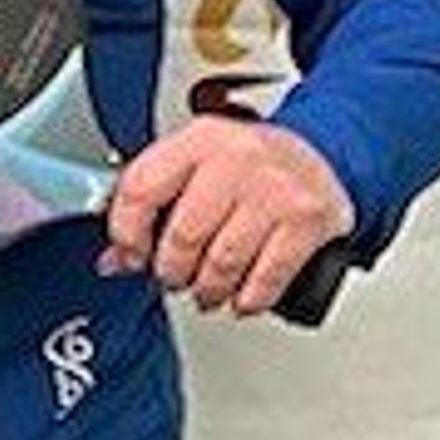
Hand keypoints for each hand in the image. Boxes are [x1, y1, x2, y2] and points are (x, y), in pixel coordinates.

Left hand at [101, 116, 357, 317]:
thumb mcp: (197, 164)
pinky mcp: (307, 221)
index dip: (127, 233)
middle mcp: (237, 159)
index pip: (141, 188)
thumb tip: (115, 260)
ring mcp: (275, 190)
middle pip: (183, 235)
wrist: (324, 152)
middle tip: (174, 278)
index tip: (131, 255)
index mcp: (199, 140)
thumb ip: (154, 202)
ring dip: (207, 290)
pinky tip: (241, 298)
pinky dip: (247, 299)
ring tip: (205, 291)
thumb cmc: (251, 163)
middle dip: (172, 271)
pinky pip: (265, 279)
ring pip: (222, 262)